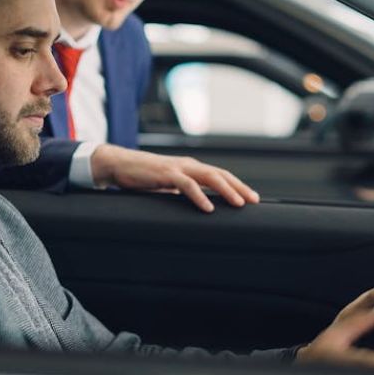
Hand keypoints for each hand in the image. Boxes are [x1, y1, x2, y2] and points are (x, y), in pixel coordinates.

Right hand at [90, 144, 259, 212]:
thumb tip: (196, 209)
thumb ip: (182, 195)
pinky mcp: (165, 173)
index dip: (237, 186)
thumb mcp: (168, 188)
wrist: (119, 165)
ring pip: (209, 177)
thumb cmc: (143, 178)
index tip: (252, 199)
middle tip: (254, 201)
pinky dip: (199, 196)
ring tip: (238, 204)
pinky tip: (208, 207)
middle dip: (239, 187)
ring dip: (226, 190)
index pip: (220, 176)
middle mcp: (189, 165)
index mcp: (191, 169)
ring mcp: (178, 167)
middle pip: (221, 175)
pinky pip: (186, 185)